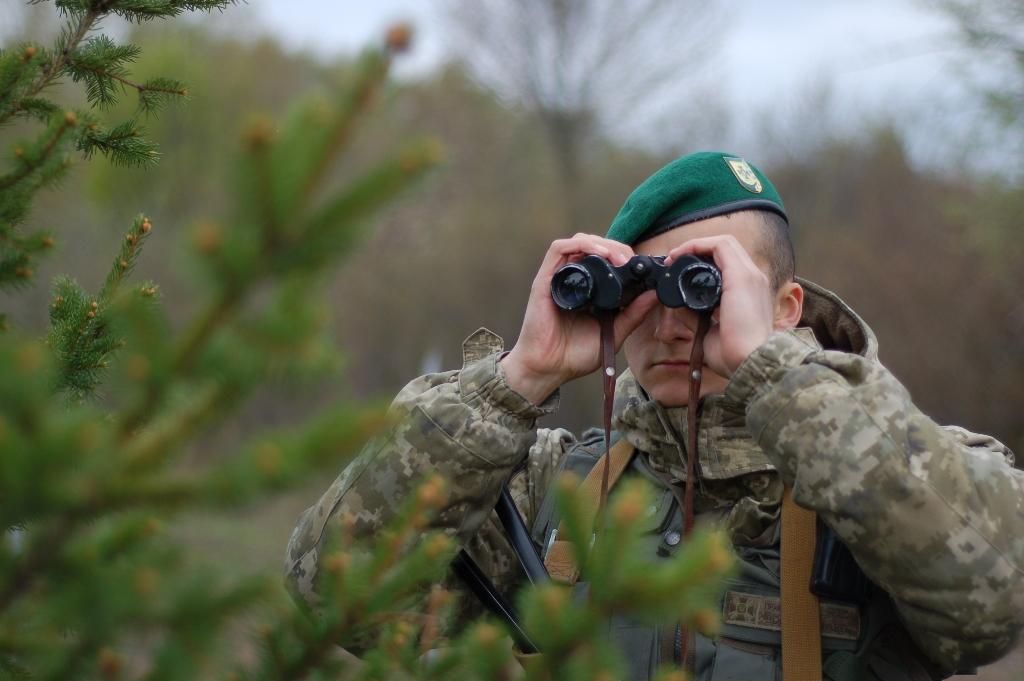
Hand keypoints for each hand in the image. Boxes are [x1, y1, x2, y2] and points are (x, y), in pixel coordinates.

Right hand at [502, 234, 659, 403]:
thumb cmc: (575, 355)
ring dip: (601, 243)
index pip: (606, 260)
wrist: (548, 369)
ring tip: (618, 257)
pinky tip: (599, 254)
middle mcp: (574, 280)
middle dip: (617, 247)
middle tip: (631, 260)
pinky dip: (581, 245)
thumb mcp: (614, 333)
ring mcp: (558, 278)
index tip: (641, 266)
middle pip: (595, 246)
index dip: (624, 255)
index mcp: (589, 290)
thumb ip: (633, 314)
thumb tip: (655, 294)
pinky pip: (559, 249)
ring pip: (580, 242)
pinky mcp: (545, 279)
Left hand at [665, 235, 775, 377]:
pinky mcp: (742, 275)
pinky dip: (699, 245)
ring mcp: (750, 275)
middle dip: (697, 249)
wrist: (751, 363)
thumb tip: (677, 305)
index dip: (702, 261)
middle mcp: (753, 280)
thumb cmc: (734, 356)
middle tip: (673, 260)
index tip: (677, 270)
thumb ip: (694, 316)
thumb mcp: (709, 332)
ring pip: (724, 243)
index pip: (727, 264)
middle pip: (726, 250)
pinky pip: (720, 245)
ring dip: (696, 245)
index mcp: (748, 293)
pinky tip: (681, 255)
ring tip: (675, 256)